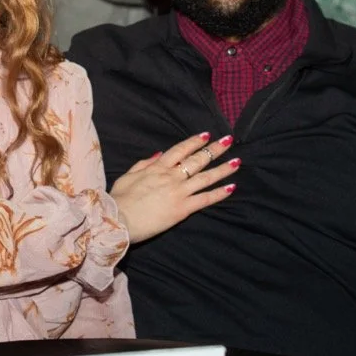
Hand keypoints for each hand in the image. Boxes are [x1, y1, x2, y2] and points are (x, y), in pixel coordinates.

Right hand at [109, 132, 238, 243]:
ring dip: (223, 169)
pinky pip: (205, 199)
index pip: (180, 150)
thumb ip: (144, 163)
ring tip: (237, 162)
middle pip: (197, 160)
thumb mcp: (128, 175)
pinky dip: (219, 193)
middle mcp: (171, 176)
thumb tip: (160, 154)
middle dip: (214, 149)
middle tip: (228, 141)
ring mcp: (179, 192)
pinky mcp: (183, 209)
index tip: (207, 135)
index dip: (195, 141)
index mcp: (157, 167)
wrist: (118, 219)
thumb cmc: (119, 199)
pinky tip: (231, 187)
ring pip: (206, 178)